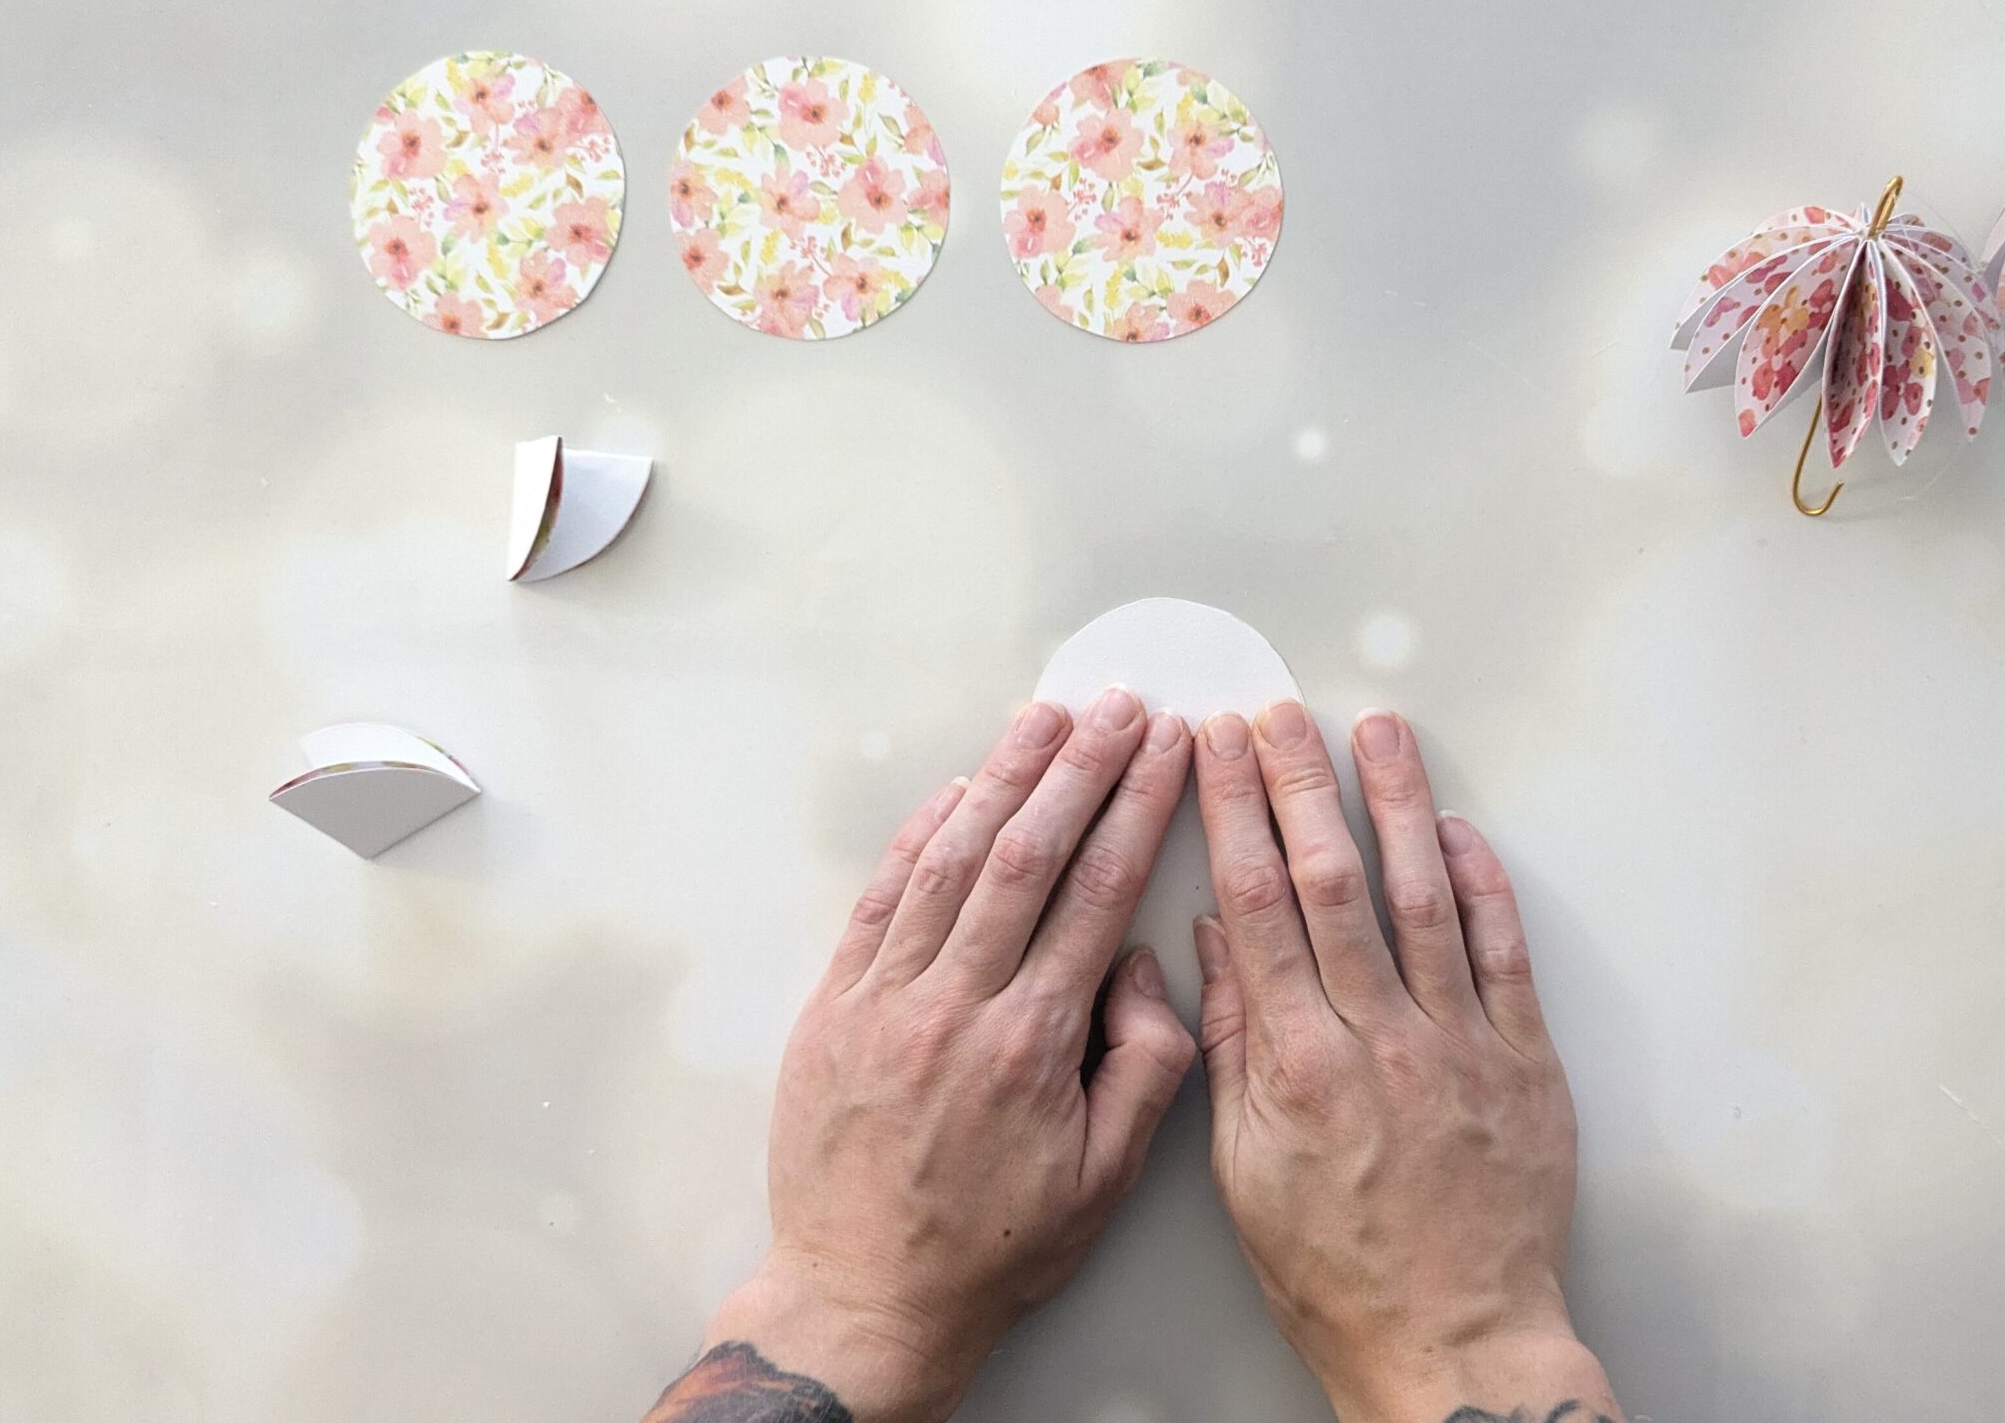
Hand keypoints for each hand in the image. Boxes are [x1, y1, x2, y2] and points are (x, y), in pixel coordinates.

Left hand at [652, 691, 1198, 1422]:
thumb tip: (1147, 965)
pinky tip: (956, 790)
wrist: (863, 1297)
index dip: (1138, 807)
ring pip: (950, 860)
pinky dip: (918, 836)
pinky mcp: (833, 1006)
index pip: (1098, 892)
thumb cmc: (992, 1248)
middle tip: (1121, 706)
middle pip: (1027, 853)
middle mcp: (954, 1005)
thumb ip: (1145, 1066)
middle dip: (1081, 767)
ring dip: (1002, 778)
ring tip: (1045, 718)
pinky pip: (879, 899)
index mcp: (1030, 1043)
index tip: (1171, 749)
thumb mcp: (1106, 1179)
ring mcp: (884, 999)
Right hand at [1190, 703, 1616, 1422]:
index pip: (1257, 906)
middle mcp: (1380, 1040)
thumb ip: (1229, 1049)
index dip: (1233, 814)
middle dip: (1299, 782)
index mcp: (1299, 1065)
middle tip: (1277, 711)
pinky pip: (1504, 953)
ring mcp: (1461, 1045)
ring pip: (1423, 897)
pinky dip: (1482, 884)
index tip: (1212, 750)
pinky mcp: (1525, 1063)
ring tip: (1377, 731)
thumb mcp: (1244, 1172)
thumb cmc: (1337, 1272)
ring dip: (1397, 803)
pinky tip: (1456, 828)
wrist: (1456, 1342)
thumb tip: (1212, 944)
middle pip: (1332, 880)